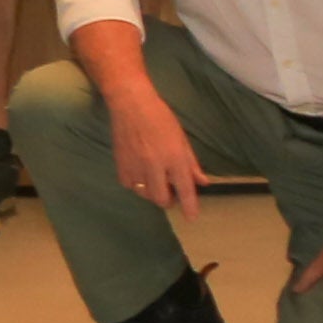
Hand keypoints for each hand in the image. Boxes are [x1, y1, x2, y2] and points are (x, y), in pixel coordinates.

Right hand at [107, 93, 203, 216]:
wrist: (130, 104)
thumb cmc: (161, 117)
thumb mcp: (182, 138)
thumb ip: (191, 163)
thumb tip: (202, 182)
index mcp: (174, 158)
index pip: (185, 189)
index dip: (190, 206)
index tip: (192, 218)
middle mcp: (155, 166)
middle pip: (161, 199)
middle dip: (167, 200)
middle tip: (170, 191)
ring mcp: (136, 166)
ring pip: (144, 193)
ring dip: (152, 191)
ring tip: (154, 178)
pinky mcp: (120, 164)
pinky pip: (129, 185)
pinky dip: (136, 184)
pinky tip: (139, 172)